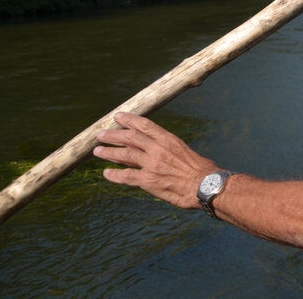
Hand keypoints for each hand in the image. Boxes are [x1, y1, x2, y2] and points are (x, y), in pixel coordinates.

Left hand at [93, 112, 218, 209]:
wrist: (205, 185)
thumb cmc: (200, 169)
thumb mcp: (184, 151)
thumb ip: (168, 148)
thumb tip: (156, 148)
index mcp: (168, 140)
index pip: (145, 125)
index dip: (129, 120)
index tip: (118, 116)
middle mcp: (158, 150)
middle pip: (130, 138)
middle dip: (113, 135)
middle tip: (101, 134)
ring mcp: (152, 165)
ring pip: (124, 155)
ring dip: (109, 152)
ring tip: (98, 151)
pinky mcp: (148, 181)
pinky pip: (126, 176)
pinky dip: (114, 174)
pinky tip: (106, 173)